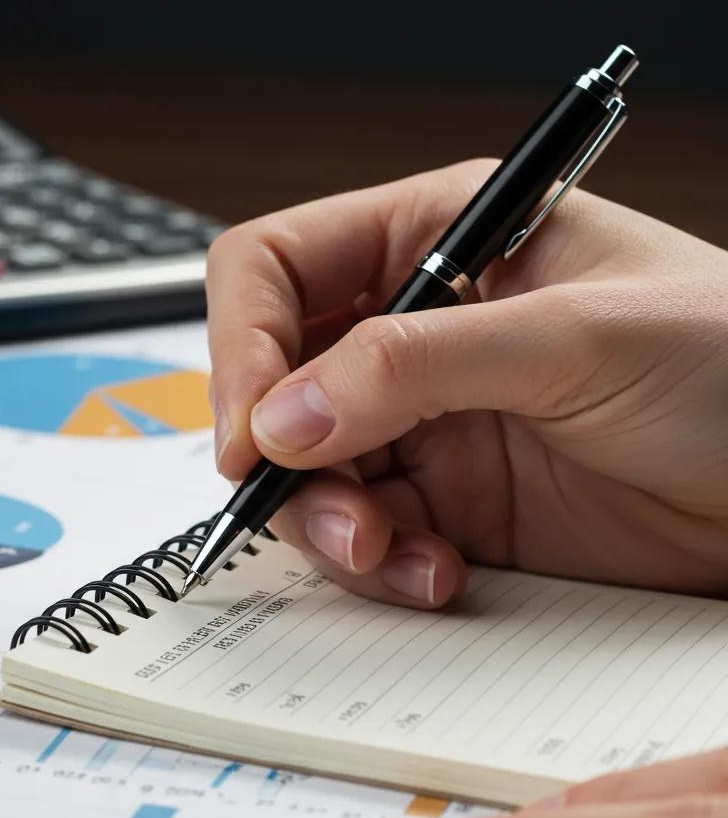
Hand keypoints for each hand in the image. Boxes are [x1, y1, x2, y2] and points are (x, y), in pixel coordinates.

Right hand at [206, 160, 727, 606]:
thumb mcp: (576, 339)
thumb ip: (415, 366)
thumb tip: (279, 417)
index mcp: (436, 243)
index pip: (275, 270)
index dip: (242, 344)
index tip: (252, 431)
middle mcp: (414, 334)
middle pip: (273, 383)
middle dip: (281, 454)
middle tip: (320, 505)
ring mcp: (425, 426)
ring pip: (306, 472)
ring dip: (326, 523)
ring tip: (387, 551)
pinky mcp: (448, 505)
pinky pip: (363, 537)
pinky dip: (379, 567)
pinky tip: (437, 575)